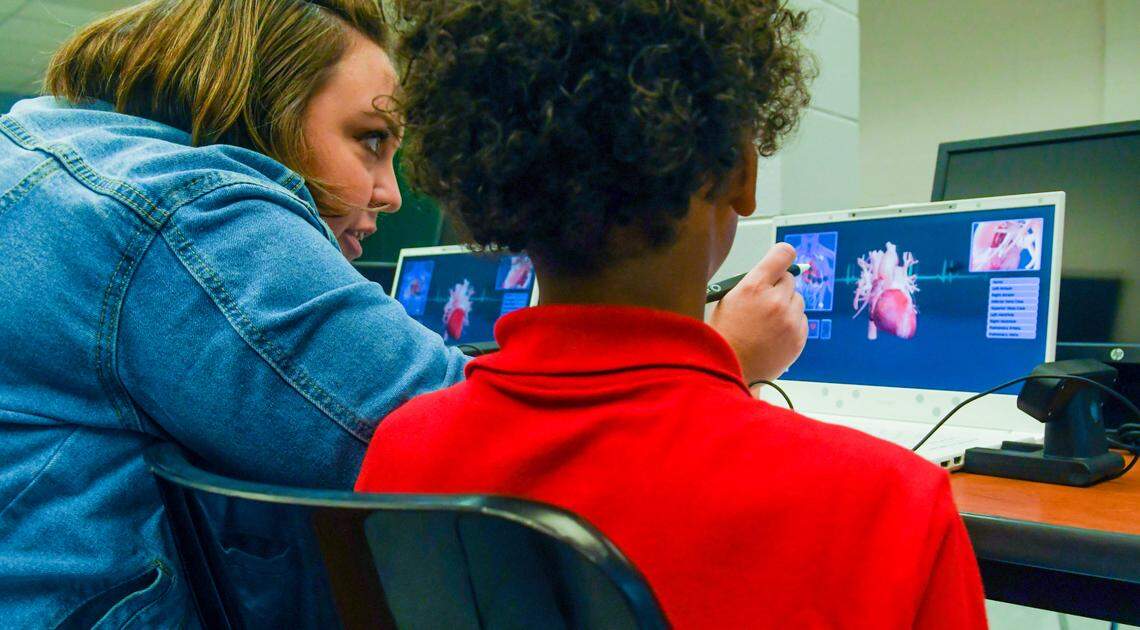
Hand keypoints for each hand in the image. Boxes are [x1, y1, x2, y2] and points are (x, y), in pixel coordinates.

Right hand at [708, 242, 807, 382]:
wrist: (728, 370)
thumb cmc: (725, 335)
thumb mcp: (729, 300)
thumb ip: (753, 283)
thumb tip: (773, 274)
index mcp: (753, 286)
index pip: (782, 255)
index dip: (783, 255)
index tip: (783, 259)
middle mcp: (775, 300)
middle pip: (790, 279)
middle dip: (779, 288)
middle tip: (765, 302)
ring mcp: (789, 320)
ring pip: (798, 300)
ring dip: (786, 306)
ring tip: (767, 323)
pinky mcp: (798, 338)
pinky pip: (802, 320)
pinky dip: (791, 324)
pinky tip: (774, 334)